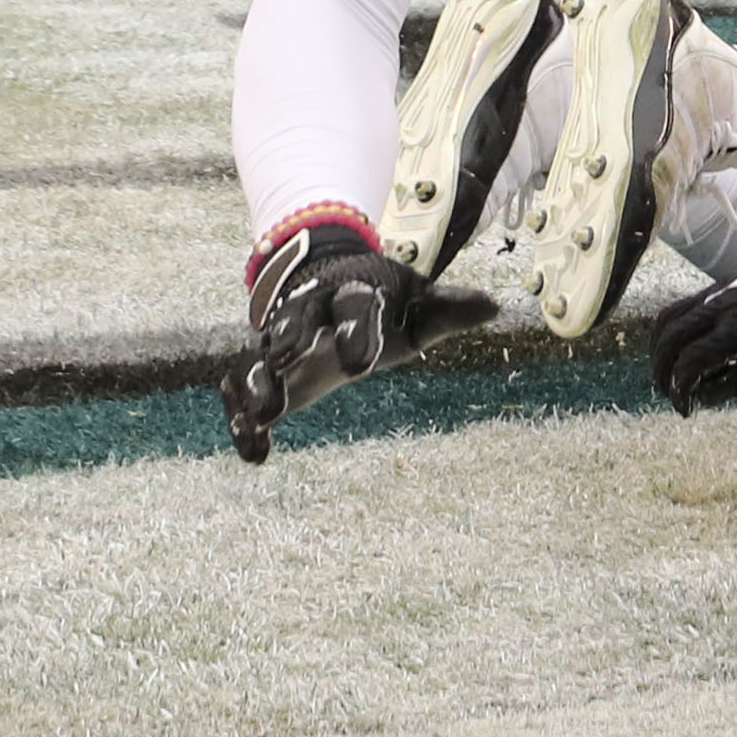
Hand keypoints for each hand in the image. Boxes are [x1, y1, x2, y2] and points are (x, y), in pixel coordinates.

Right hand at [219, 222, 497, 462]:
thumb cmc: (383, 302)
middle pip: (294, 319)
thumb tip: (496, 306)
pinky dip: (241, 420)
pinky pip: (239, 391)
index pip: (357, 306)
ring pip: (259, 356)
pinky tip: (254, 454)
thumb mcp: (417, 305)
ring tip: (263, 416)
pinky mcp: (262, 370)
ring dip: (258, 383)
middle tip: (286, 362)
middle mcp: (310, 311)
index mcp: (355, 292)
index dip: (358, 333)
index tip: (361, 367)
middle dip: (289, 339)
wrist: (327, 282)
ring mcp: (279, 340)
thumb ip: (449, 311)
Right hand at [648, 252, 736, 412]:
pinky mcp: (721, 286)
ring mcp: (718, 292)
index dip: (680, 390)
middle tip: (670, 394)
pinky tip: (682, 350)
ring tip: (668, 373)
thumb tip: (702, 398)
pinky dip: (672, 329)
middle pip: (669, 337)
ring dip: (660, 347)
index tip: (685, 410)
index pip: (689, 361)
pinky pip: (682, 305)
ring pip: (668, 316)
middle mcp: (721, 306)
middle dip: (661, 370)